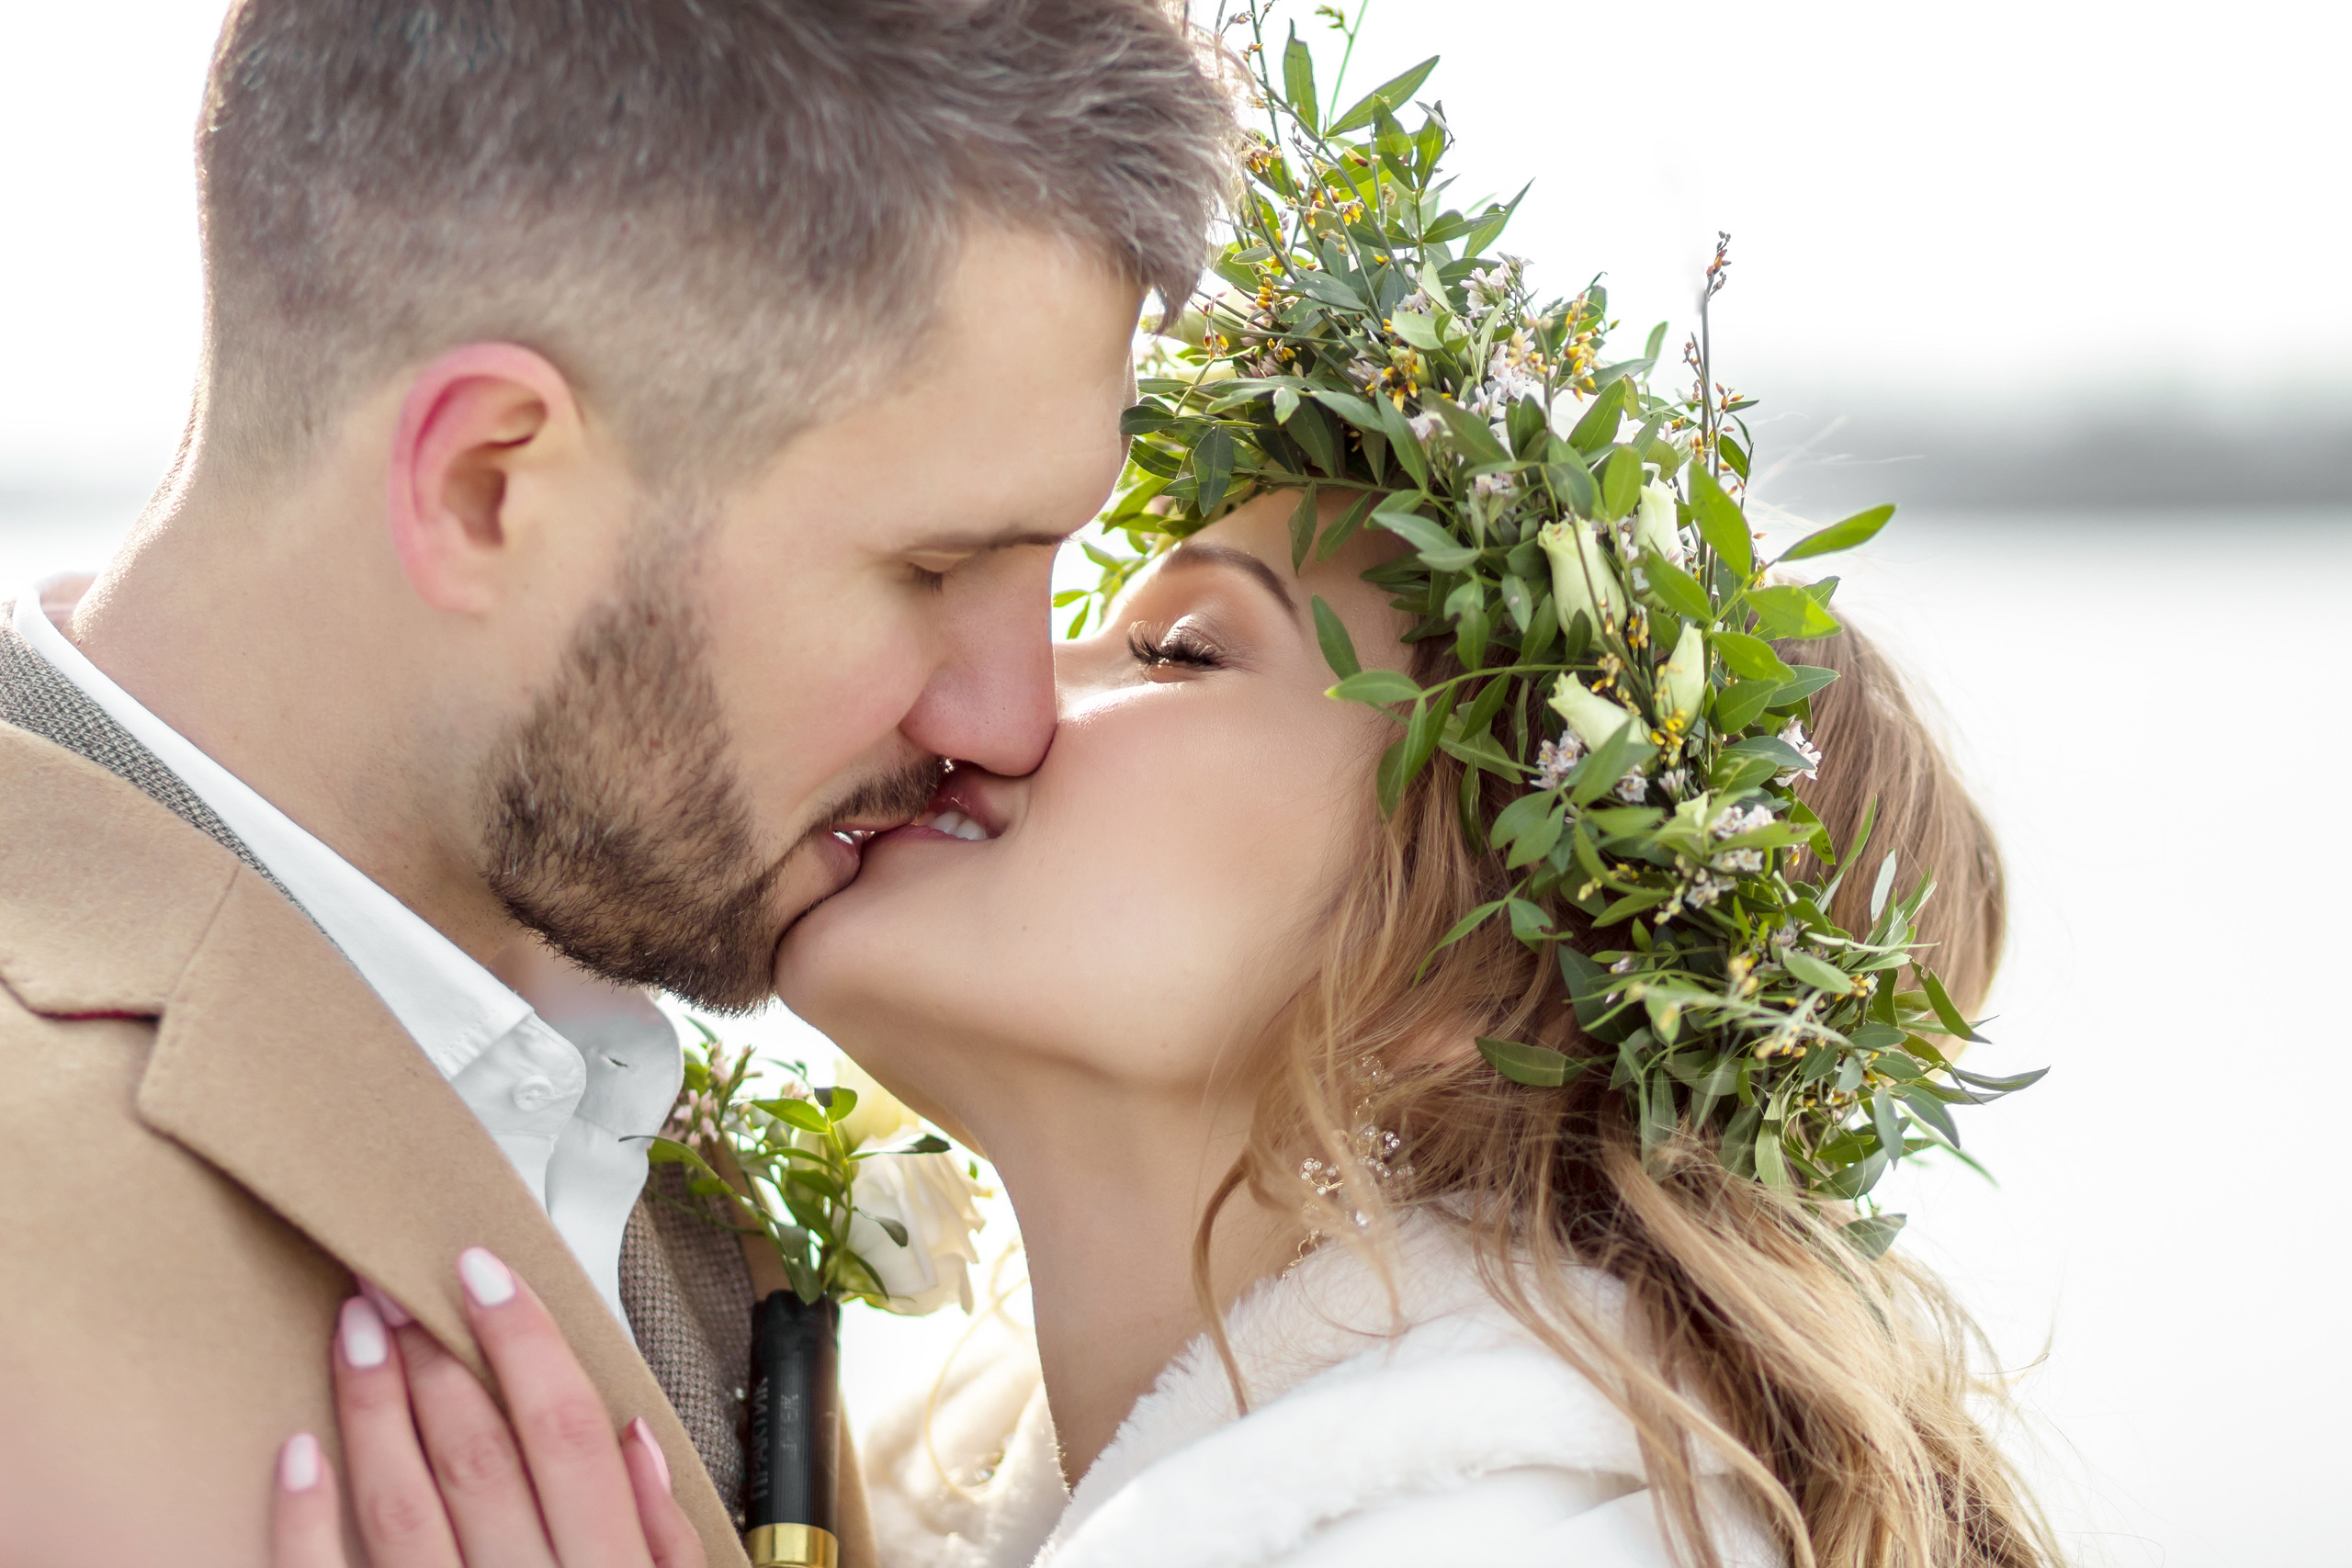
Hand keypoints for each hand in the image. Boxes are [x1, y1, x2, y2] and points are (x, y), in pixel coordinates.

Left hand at [270, 1248, 705, 1567]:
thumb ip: (675, 1546)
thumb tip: (633, 1440)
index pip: (566, 1433)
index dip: (523, 1342)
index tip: (483, 1272)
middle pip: (478, 1457)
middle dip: (435, 1356)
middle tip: (397, 1282)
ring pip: (400, 1507)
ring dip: (371, 1408)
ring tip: (351, 1332)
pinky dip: (304, 1518)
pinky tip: (296, 1453)